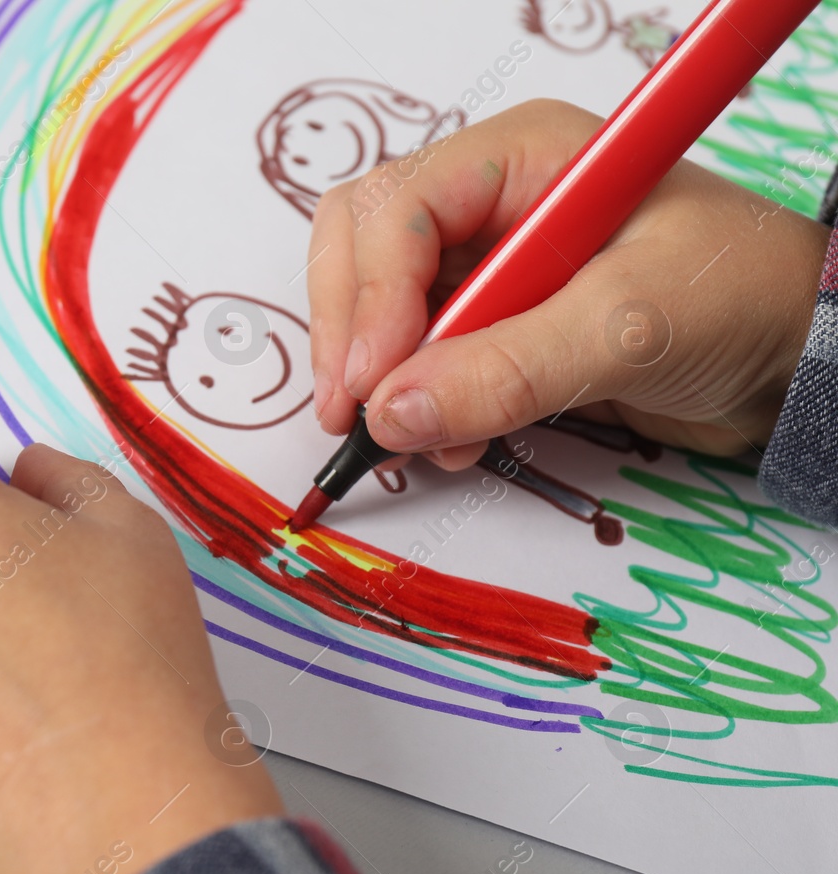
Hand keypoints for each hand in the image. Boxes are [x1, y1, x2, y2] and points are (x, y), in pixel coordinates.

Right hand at [307, 98, 830, 469]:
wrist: (797, 357)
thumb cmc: (741, 300)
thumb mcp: (630, 327)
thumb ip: (509, 370)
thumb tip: (389, 415)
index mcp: (523, 158)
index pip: (399, 209)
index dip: (371, 295)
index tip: (371, 384)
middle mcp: (491, 203)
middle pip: (362, 246)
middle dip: (351, 331)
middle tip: (357, 413)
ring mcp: (487, 267)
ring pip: (377, 309)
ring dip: (381, 378)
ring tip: (416, 442)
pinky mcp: (493, 328)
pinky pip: (414, 360)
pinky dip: (414, 405)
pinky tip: (447, 443)